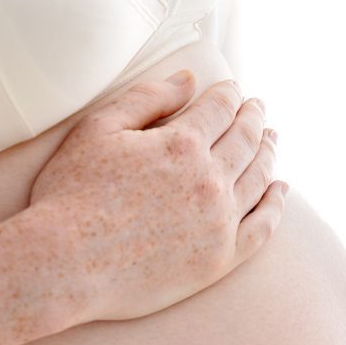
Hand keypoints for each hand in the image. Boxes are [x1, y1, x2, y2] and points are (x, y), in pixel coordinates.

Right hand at [28, 70, 286, 331]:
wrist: (65, 265)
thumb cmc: (70, 194)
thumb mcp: (99, 130)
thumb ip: (147, 99)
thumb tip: (189, 79)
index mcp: (182, 144)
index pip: (220, 109)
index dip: (229, 95)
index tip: (234, 90)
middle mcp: (209, 181)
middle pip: (246, 140)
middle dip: (254, 119)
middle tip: (258, 108)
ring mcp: (218, 223)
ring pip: (259, 179)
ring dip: (268, 154)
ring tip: (271, 141)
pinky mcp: (219, 260)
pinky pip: (262, 228)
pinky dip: (275, 206)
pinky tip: (280, 191)